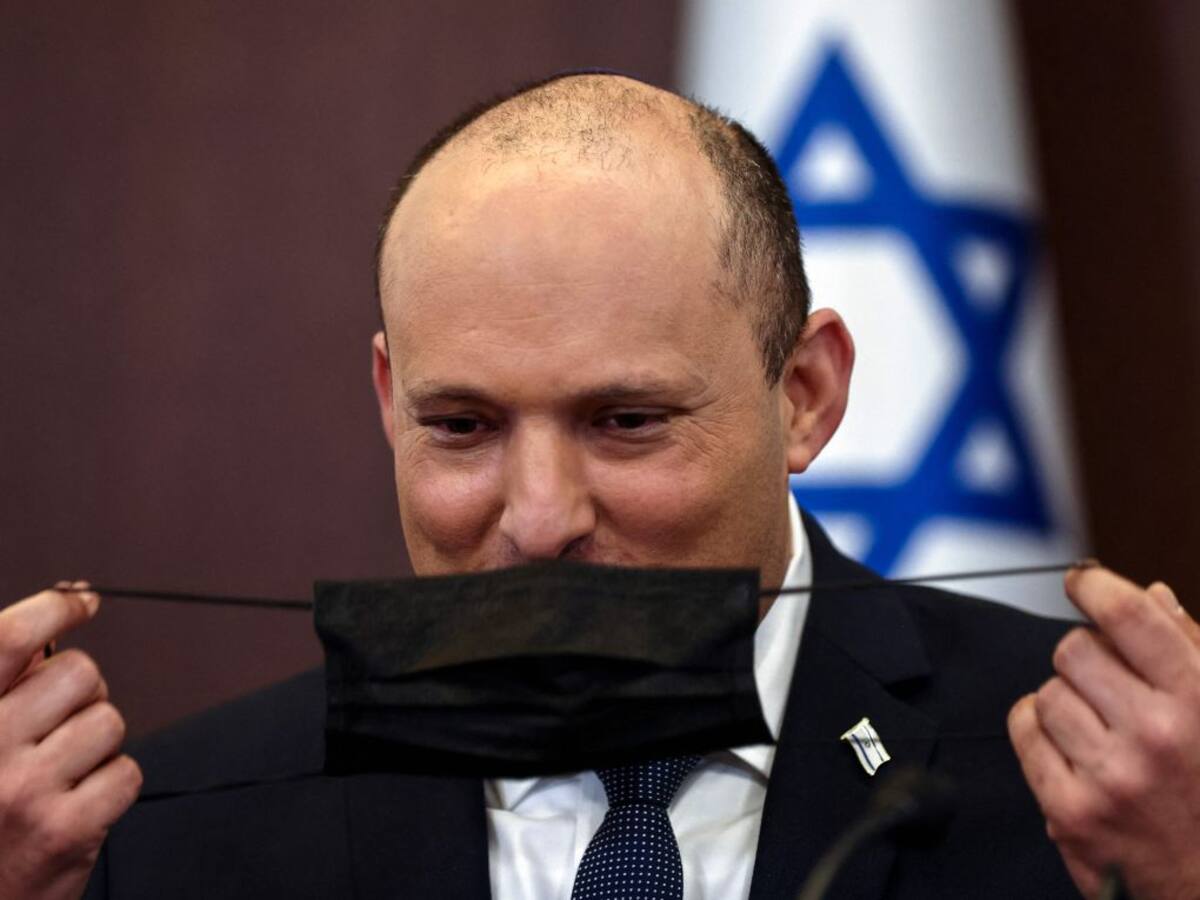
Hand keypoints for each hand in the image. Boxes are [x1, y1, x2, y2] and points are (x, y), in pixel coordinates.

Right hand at [0, 583, 141, 899]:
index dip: (53, 608)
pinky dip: (111, 787)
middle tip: (55, 733)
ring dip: (96, 746)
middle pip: (78, 673)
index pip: (7, 639)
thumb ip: (3, 690)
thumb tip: (47, 635)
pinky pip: (126, 772)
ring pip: (108, 721)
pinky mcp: (66, 830)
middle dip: (80, 696)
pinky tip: (75, 807)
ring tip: (59, 778)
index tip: (80, 601)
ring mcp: (25, 791)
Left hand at [1008, 567, 1199, 898]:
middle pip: (1075, 648)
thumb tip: (1152, 595)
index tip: (1082, 580)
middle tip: (1108, 682)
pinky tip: (1071, 746)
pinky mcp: (1072, 812)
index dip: (1094, 586)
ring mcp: (1111, 776)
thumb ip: (1195, 651)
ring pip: (1047, 692)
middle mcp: (1157, 735)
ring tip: (1101, 727)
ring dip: (1066, 699)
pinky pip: (1025, 734)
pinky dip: (1039, 731)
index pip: (1129, 615)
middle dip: (1086, 657)